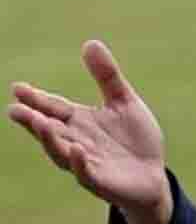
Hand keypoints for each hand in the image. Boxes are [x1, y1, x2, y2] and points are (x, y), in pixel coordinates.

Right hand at [8, 40, 171, 223]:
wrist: (153, 175)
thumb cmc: (135, 139)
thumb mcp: (124, 102)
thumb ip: (107, 76)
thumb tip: (90, 42)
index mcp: (80, 121)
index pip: (54, 107)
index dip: (36, 99)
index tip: (17, 87)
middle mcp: (77, 141)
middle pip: (50, 130)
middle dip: (33, 120)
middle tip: (15, 109)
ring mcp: (87, 163)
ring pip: (61, 152)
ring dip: (50, 139)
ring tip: (40, 124)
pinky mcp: (101, 181)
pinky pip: (86, 174)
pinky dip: (79, 163)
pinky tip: (76, 150)